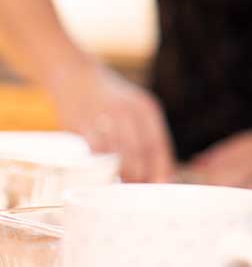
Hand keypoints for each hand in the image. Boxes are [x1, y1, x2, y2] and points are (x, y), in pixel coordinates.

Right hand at [50, 63, 174, 181]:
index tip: (161, 186)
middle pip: (140, 153)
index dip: (161, 169)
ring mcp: (104, 116)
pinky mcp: (81, 123)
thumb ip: (148, 139)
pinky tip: (102, 174)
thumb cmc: (111, 100)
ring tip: (122, 188)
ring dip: (122, 174)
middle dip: (141, 177)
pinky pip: (95, 151)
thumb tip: (162, 175)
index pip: (158, 145)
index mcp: (146, 108)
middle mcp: (127, 111)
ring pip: (118, 154)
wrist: (75, 74)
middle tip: (139, 192)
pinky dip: (101, 165)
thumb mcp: (136, 111)